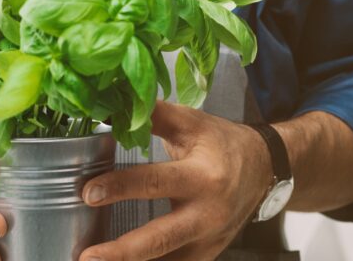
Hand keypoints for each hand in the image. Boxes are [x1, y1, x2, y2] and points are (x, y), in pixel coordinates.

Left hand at [80, 101, 272, 260]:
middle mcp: (208, 213)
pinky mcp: (208, 253)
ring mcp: (210, 239)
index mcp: (203, 177)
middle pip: (162, 238)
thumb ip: (153, 115)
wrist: (264, 167)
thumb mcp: (191, 122)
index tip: (88, 193)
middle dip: (123, 252)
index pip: (155, 182)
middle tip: (88, 257)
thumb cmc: (222, 142)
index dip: (120, 187)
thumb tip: (112, 107)